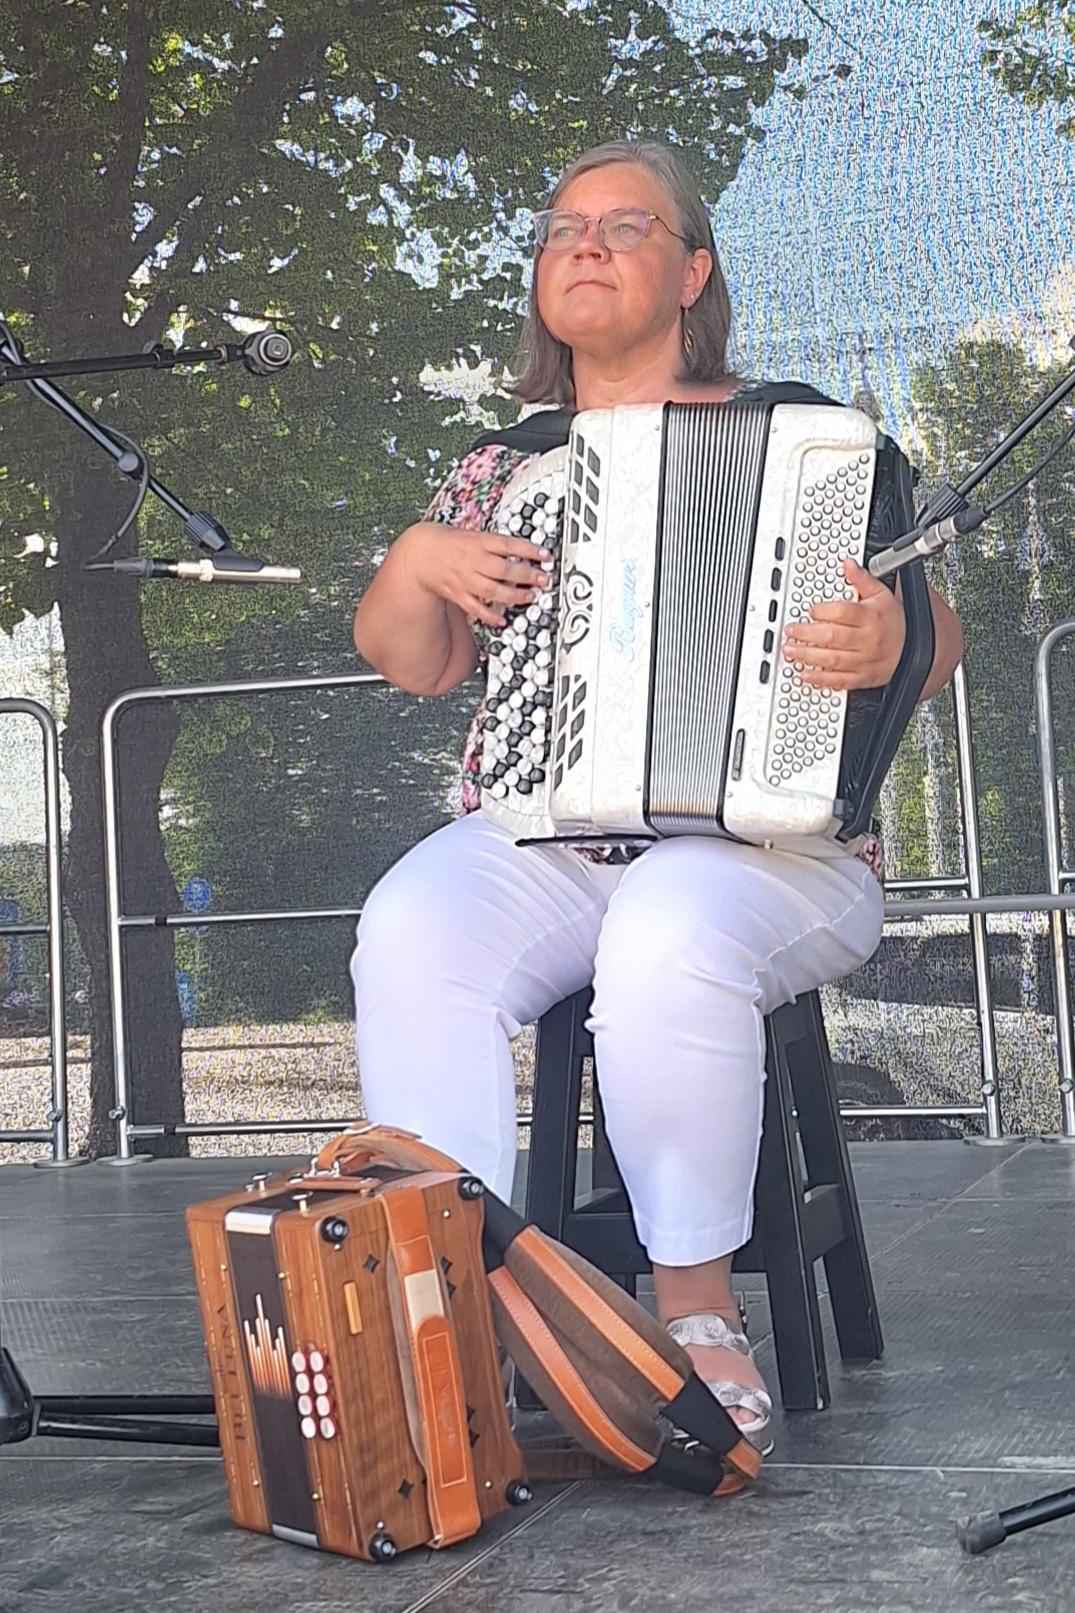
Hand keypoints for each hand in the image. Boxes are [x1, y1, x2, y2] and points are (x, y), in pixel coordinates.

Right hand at [401, 521, 551, 628]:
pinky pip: (475, 608)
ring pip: (492, 590)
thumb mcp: (474, 535)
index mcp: (478, 542)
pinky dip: (489, 616)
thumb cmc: (451, 543)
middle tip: (543, 579)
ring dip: (514, 596)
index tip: (545, 555)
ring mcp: (465, 579)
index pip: (507, 544)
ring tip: (530, 596)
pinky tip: (502, 620)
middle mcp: (472, 561)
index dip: (529, 550)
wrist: (421, 554)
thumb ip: (496, 545)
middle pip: (503, 569)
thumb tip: (524, 552)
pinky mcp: (458, 594)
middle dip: (526, 576)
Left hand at [782, 558, 905, 689]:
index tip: (811, 610)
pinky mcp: (862, 677)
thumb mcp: (881, 594)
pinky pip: (839, 680)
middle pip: (833, 636)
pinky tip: (805, 674)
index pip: (843, 612)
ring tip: (790, 650)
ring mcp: (864, 660)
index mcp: (869, 617)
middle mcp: (866, 639)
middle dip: (807, 633)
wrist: (915, 647)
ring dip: (808, 655)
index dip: (823, 611)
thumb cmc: (894, 620)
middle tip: (791, 630)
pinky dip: (820, 679)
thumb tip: (848, 564)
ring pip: (832, 659)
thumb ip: (862, 579)